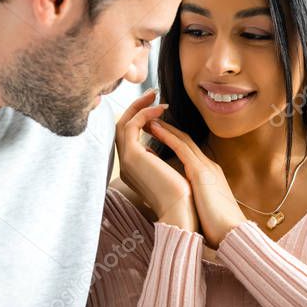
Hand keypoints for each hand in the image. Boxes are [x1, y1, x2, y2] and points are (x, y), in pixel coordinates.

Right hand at [116, 90, 197, 230]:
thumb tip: (169, 142)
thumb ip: (163, 159)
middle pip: (122, 129)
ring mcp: (126, 161)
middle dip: (136, 109)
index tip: (156, 110)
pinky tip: (159, 110)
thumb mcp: (171, 172)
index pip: (130, 139)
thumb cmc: (183, 198)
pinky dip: (144, 114)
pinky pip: (131, 126)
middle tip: (152, 94)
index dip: (140, 120)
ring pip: (123, 124)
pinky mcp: (131, 156)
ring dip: (139, 107)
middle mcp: (126, 165)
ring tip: (155, 97)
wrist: (182, 212)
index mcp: (134, 170)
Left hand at [146, 120, 245, 248]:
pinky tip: (154, 129)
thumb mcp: (204, 208)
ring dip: (165, 128)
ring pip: (182, 140)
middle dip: (168, 129)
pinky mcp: (201, 172)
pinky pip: (181, 148)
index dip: (173, 141)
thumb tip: (180, 201)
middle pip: (185, 141)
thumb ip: (194, 199)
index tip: (158, 136)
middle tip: (150, 120)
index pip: (189, 153)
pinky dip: (167, 136)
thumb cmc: (218, 229)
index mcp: (209, 176)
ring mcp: (206, 167)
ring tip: (148, 119)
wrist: (232, 234)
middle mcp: (208, 167)